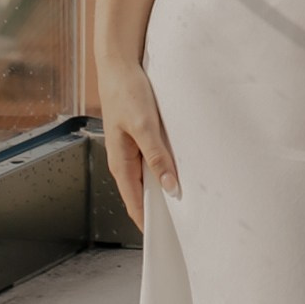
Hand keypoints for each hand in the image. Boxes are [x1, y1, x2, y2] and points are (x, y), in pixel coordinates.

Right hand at [99, 58, 178, 227]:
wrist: (118, 64)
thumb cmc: (126, 92)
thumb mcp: (145, 126)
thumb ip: (157, 156)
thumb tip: (170, 187)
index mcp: (120, 163)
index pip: (134, 204)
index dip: (149, 223)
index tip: (166, 239)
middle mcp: (123, 160)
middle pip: (142, 195)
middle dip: (159, 211)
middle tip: (184, 226)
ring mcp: (130, 149)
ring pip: (148, 178)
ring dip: (164, 190)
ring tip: (186, 204)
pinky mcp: (138, 137)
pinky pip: (151, 162)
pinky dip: (164, 171)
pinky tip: (179, 172)